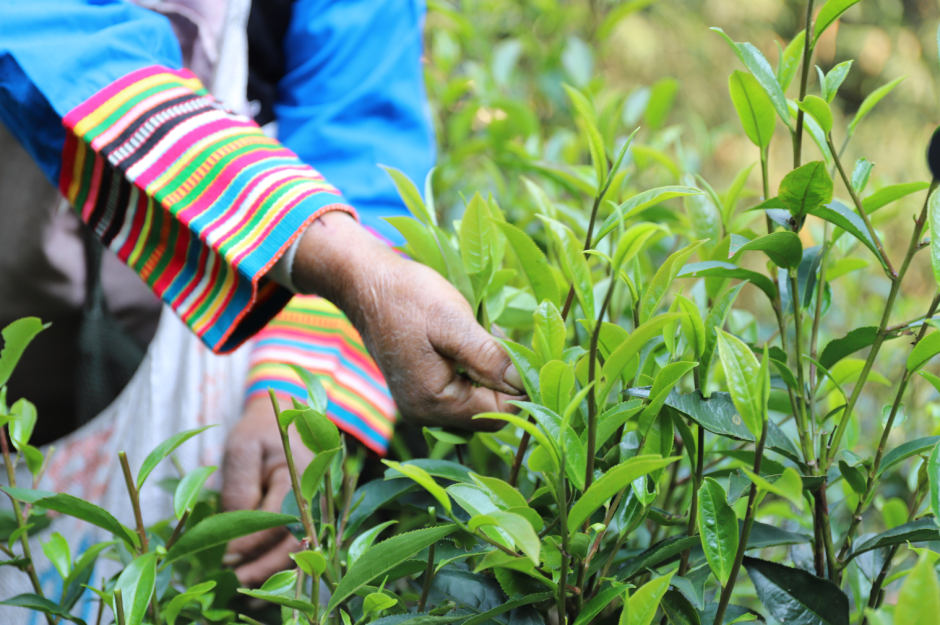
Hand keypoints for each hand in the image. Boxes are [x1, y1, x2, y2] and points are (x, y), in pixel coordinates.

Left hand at [221, 395, 310, 585]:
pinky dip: (281, 565)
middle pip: (293, 544)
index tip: (222, 556)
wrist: (284, 419)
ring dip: (273, 573)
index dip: (248, 543)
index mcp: (300, 476)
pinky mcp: (314, 516)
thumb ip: (239, 488)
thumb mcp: (242, 449)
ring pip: (300, 551)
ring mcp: (319, 508)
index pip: (275, 522)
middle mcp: (317, 496)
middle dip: (261, 568)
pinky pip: (301, 546)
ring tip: (243, 586)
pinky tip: (261, 579)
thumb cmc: (260, 432)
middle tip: (231, 580)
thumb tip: (234, 533)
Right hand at [293, 211, 523, 427]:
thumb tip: (524, 383)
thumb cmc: (408, 298)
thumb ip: (488, 357)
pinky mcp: (421, 389)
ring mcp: (422, 404)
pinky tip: (470, 340)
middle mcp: (426, 414)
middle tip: (507, 339)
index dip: (521, 388)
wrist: (365, 284)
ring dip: (490, 371)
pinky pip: (462, 389)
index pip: (498, 413)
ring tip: (486, 334)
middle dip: (505, 379)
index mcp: (433, 403)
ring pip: (477, 399)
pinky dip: (474, 368)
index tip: (534, 356)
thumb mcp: (452, 322)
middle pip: (488, 412)